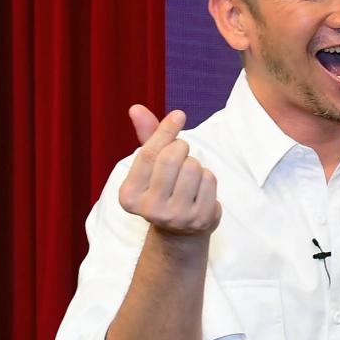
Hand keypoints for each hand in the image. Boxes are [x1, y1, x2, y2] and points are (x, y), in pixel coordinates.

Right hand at [118, 105, 220, 236]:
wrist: (180, 230)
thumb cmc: (163, 188)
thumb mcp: (150, 165)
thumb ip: (146, 137)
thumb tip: (136, 108)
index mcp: (129, 195)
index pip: (148, 154)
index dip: (165, 131)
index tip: (179, 116)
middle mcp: (149, 209)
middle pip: (171, 159)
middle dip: (181, 148)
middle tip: (182, 153)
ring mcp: (176, 216)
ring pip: (193, 168)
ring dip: (195, 164)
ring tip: (189, 176)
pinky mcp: (200, 219)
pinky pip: (210, 180)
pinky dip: (208, 177)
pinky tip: (200, 189)